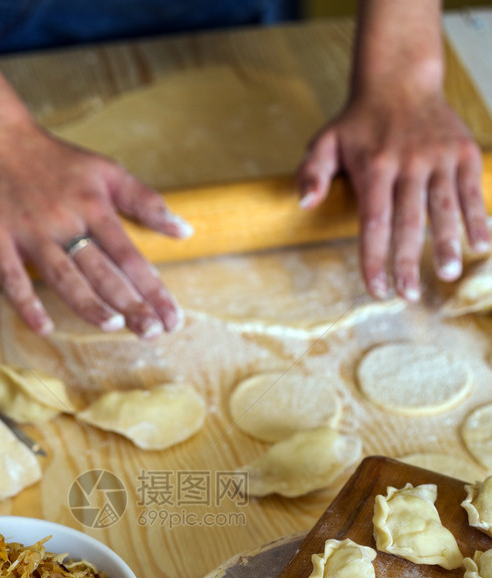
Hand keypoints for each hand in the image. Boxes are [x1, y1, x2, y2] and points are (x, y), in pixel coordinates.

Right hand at [0, 113, 189, 336]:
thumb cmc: (53, 159)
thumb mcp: (106, 171)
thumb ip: (145, 202)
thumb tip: (186, 231)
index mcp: (94, 207)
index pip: (130, 256)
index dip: (153, 289)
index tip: (172, 319)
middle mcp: (65, 221)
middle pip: (102, 270)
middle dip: (130, 302)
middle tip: (152, 331)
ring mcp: (29, 232)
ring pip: (63, 275)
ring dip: (88, 302)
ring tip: (112, 325)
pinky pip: (11, 276)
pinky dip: (26, 303)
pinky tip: (43, 327)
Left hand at [297, 93, 489, 301]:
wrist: (400, 78)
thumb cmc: (358, 123)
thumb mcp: (325, 141)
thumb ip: (311, 173)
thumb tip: (306, 204)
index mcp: (374, 165)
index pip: (374, 221)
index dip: (374, 258)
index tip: (376, 290)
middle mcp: (408, 162)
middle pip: (409, 221)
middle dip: (408, 261)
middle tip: (409, 296)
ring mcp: (438, 156)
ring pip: (443, 207)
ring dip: (447, 243)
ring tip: (447, 274)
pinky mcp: (462, 151)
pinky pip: (470, 189)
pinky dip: (478, 217)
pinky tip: (481, 245)